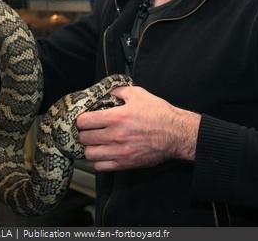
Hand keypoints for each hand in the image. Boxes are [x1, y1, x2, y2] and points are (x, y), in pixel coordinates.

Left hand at [76, 85, 200, 170]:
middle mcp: (115, 135)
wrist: (176, 134)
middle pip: (84, 138)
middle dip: (84, 133)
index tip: (84, 118)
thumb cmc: (159, 113)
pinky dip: (98, 161)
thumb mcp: (139, 94)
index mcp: (117, 117)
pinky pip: (101, 166)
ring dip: (90, 148)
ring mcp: (119, 151)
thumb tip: (107, 92)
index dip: (81, 119)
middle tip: (89, 130)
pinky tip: (103, 153)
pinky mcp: (125, 163)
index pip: (84, 121)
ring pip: (89, 154)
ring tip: (95, 142)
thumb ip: (119, 91)